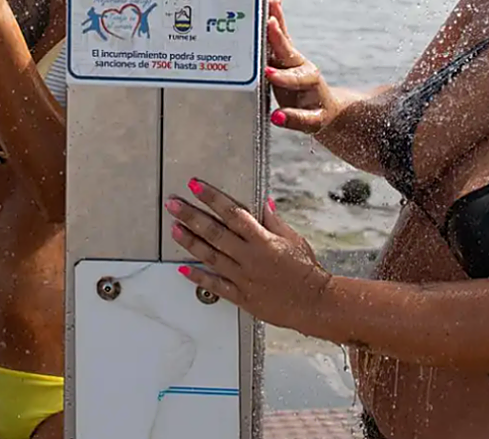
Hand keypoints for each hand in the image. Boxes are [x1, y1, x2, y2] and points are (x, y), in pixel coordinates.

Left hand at [167, 179, 330, 331]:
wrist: (315, 303)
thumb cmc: (307, 270)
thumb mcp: (294, 240)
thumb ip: (275, 222)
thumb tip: (263, 203)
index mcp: (263, 241)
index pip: (233, 213)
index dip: (213, 198)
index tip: (196, 186)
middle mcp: (250, 258)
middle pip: (215, 233)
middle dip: (191, 216)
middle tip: (173, 205)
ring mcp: (243, 278)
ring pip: (211, 257)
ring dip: (190, 242)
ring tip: (173, 229)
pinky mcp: (242, 297)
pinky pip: (216, 286)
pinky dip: (198, 278)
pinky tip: (183, 269)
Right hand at [265, 0, 340, 132]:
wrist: (323, 106)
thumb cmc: (317, 114)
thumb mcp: (312, 122)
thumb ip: (295, 120)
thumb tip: (277, 117)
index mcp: (308, 82)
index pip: (294, 78)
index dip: (282, 77)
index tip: (268, 73)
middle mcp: (300, 66)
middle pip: (288, 50)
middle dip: (278, 38)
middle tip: (270, 23)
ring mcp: (292, 59)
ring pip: (283, 38)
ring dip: (277, 20)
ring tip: (271, 2)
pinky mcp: (284, 56)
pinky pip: (278, 36)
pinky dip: (275, 19)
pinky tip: (273, 1)